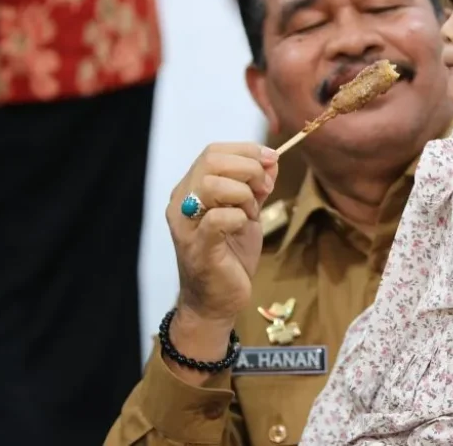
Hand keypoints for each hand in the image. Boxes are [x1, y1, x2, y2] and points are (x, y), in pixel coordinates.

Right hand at [167, 143, 277, 328]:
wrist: (217, 302)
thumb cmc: (230, 255)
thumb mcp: (247, 213)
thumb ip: (256, 186)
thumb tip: (272, 159)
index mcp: (190, 189)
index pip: (213, 151)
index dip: (246, 150)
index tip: (271, 160)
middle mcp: (181, 202)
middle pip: (211, 162)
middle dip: (248, 169)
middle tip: (264, 190)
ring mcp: (186, 226)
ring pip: (211, 184)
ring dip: (243, 193)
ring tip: (251, 212)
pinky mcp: (198, 247)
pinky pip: (218, 218)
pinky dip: (239, 216)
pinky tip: (244, 226)